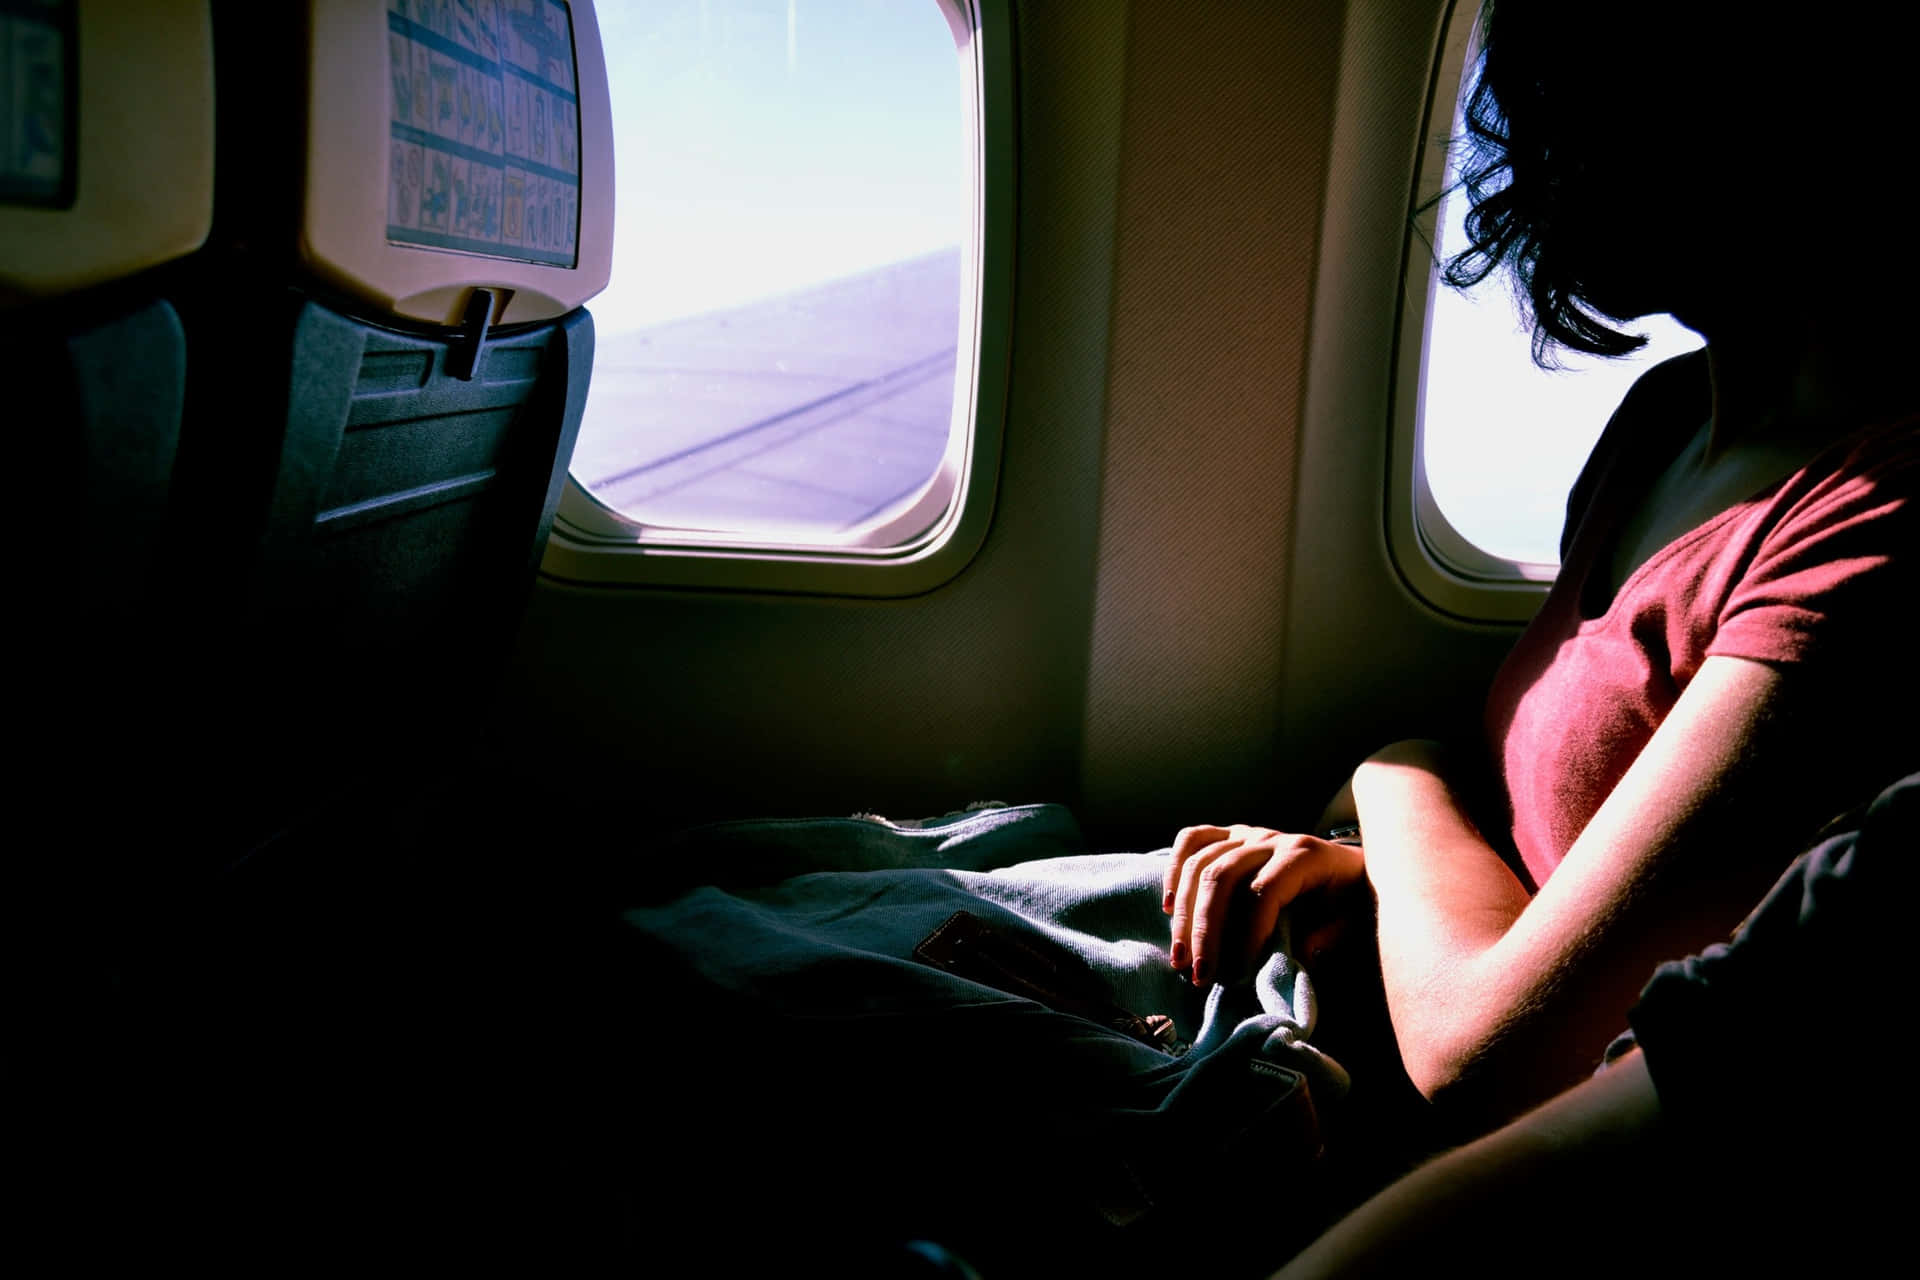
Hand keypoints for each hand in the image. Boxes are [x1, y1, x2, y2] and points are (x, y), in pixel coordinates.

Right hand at [1163, 824, 1366, 985]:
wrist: (1352, 867)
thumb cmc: (1348, 900)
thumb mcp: (1349, 922)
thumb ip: (1321, 940)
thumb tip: (1281, 961)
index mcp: (1304, 856)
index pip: (1263, 892)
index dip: (1247, 935)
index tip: (1238, 975)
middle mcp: (1271, 838)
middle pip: (1221, 877)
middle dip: (1205, 930)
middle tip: (1198, 974)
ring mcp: (1247, 833)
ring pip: (1200, 862)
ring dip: (1184, 913)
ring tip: (1180, 957)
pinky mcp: (1229, 834)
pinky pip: (1192, 839)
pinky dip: (1174, 870)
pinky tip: (1168, 905)